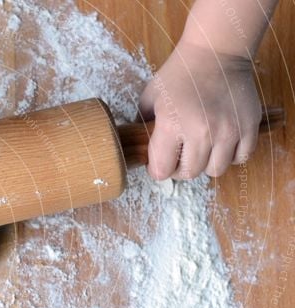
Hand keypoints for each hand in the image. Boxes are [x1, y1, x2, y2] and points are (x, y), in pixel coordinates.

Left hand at [139, 40, 262, 179]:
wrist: (215, 51)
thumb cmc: (179, 74)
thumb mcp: (150, 98)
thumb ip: (143, 126)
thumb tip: (139, 147)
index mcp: (172, 125)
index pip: (162, 171)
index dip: (157, 169)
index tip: (159, 162)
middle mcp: (202, 132)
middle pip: (189, 174)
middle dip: (180, 169)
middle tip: (178, 156)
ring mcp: (228, 130)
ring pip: (215, 170)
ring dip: (205, 164)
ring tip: (201, 149)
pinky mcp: (249, 125)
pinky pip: (241, 157)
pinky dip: (230, 155)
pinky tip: (221, 144)